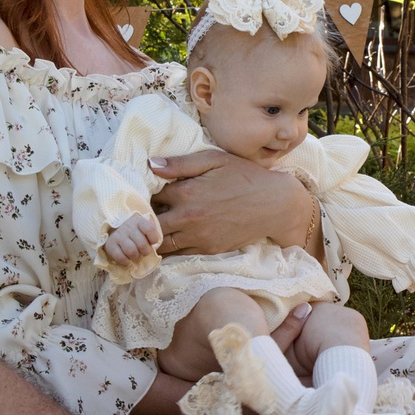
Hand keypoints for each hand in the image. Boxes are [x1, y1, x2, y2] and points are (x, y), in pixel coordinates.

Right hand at [102, 213, 161, 266]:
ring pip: (131, 251)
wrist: (115, 230)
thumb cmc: (135, 233)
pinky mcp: (110, 244)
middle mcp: (128, 226)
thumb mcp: (144, 230)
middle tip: (143, 252)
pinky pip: (120, 257)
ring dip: (135, 256)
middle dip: (145, 251)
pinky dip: (125, 261)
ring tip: (135, 256)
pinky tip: (127, 259)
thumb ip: (152, 235)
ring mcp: (118, 235)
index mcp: (139, 221)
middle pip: (142, 244)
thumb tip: (156, 244)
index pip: (150, 228)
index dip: (154, 238)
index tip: (152, 242)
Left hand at [149, 149, 314, 256]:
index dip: (143, 194)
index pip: (150, 196)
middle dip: (142, 220)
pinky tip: (168, 241)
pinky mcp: (208, 249)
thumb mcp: (215, 159)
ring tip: (150, 230)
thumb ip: (181, 163)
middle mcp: (188, 217)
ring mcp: (198, 237)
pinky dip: (169, 250)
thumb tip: (151, 165)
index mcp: (187, 192)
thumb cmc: (245, 176)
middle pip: (150, 224)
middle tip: (140, 215)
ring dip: (153, 238)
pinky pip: (179, 255)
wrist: (274, 204)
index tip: (140, 192)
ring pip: (162, 244)